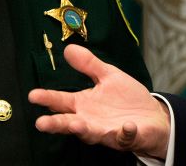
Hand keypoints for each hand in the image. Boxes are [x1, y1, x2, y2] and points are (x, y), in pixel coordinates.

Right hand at [28, 44, 170, 158]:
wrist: (152, 116)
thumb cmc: (126, 99)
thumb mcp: (107, 76)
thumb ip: (88, 64)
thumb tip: (68, 49)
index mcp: (84, 104)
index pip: (62, 101)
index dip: (48, 98)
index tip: (33, 95)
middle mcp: (90, 120)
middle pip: (69, 123)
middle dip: (56, 123)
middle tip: (41, 123)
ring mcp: (107, 130)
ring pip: (91, 134)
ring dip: (83, 130)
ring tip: (75, 125)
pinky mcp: (126, 137)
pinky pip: (124, 136)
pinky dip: (125, 132)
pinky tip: (126, 126)